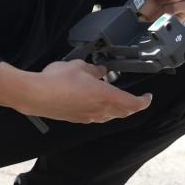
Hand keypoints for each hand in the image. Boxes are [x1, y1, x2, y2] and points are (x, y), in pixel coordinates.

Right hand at [25, 60, 152, 123]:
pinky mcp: (76, 119)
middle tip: (136, 99)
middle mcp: (99, 110)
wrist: (36, 95)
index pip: (133, 104)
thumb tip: (100, 72)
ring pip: (110, 116)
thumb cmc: (57, 81)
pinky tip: (95, 103)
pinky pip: (96, 117)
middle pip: (123, 112)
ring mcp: (87, 117)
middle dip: (132, 106)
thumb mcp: (79, 66)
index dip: (144, 101)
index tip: (148, 97)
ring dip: (117, 110)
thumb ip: (93, 69)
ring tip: (115, 99)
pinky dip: (101, 111)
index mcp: (105, 96)